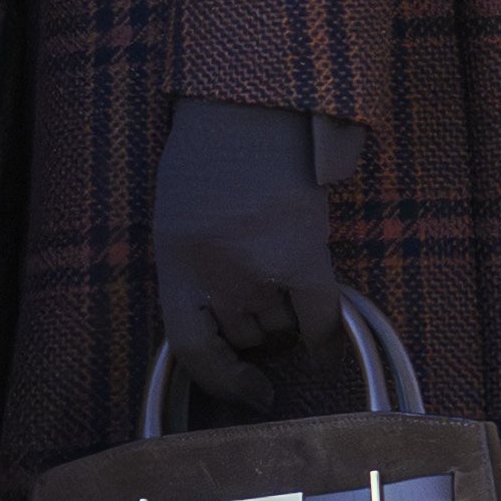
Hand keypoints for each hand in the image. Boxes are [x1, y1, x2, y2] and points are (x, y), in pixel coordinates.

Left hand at [152, 95, 346, 417]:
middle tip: (260, 298)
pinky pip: (320, 314)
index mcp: (177, 268)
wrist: (246, 109)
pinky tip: (323, 331)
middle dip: (252, 330)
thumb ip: (194, 272)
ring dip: (284, 317)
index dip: (220, 380)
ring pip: (281, 326)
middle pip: (244, 336)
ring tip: (282, 278)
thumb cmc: (207, 159)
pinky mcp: (304, 255)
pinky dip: (324, 329)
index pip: (193, 349)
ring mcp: (262, 269)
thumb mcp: (177, 222)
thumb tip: (224, 321)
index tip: (247, 390)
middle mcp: (218, 277)